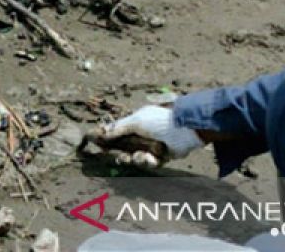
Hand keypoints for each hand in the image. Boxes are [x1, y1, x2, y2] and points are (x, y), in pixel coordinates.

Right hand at [89, 105, 203, 168]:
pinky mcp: (160, 157)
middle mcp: (141, 136)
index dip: (109, 141)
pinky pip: (149, 163)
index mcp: (135, 124)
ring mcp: (150, 147)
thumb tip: (103, 132)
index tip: (101, 147)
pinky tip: (152, 158)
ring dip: (137, 159)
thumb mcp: (136, 121)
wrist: (183, 131)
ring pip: (136, 158)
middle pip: (125, 149)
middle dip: (122, 155)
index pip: (117, 133)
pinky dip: (149, 162)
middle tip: (122, 157)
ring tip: (143, 156)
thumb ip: (118, 128)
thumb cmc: (159, 121)